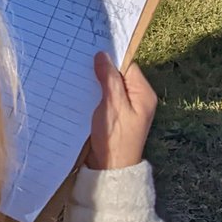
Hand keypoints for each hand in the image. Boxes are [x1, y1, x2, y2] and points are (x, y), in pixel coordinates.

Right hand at [87, 53, 156, 169]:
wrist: (109, 169)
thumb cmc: (115, 138)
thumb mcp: (113, 106)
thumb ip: (109, 79)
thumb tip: (103, 55)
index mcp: (143, 94)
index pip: (128, 66)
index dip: (111, 58)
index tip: (91, 51)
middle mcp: (137, 98)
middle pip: (118, 74)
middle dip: (101, 69)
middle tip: (81, 61)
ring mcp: (125, 107)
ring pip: (108, 85)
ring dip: (95, 81)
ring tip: (78, 74)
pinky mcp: (113, 114)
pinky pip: (103, 96)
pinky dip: (93, 92)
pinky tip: (80, 89)